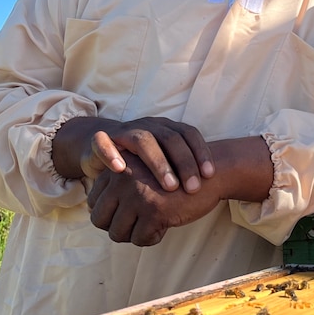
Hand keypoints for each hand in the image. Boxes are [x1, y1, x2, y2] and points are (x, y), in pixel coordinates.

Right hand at [53, 116, 213, 192]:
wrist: (102, 146)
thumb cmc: (141, 160)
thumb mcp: (165, 161)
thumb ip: (183, 170)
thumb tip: (213, 188)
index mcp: (166, 128)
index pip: (189, 134)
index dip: (201, 152)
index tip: (210, 175)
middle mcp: (148, 126)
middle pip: (170, 138)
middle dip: (184, 163)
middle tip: (192, 188)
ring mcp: (125, 131)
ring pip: (143, 140)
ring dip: (158, 162)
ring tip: (169, 186)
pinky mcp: (101, 139)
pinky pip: (103, 142)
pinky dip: (111, 154)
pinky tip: (121, 170)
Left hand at [87, 154, 221, 245]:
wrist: (212, 174)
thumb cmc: (177, 177)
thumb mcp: (142, 175)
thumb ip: (120, 188)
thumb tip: (95, 215)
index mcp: (118, 168)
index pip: (94, 202)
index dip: (113, 214)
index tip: (134, 210)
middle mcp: (123, 178)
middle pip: (99, 220)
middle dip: (119, 227)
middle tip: (141, 223)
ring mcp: (137, 193)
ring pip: (118, 233)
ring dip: (136, 234)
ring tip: (155, 221)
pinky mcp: (154, 209)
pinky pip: (140, 239)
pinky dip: (153, 238)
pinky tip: (167, 223)